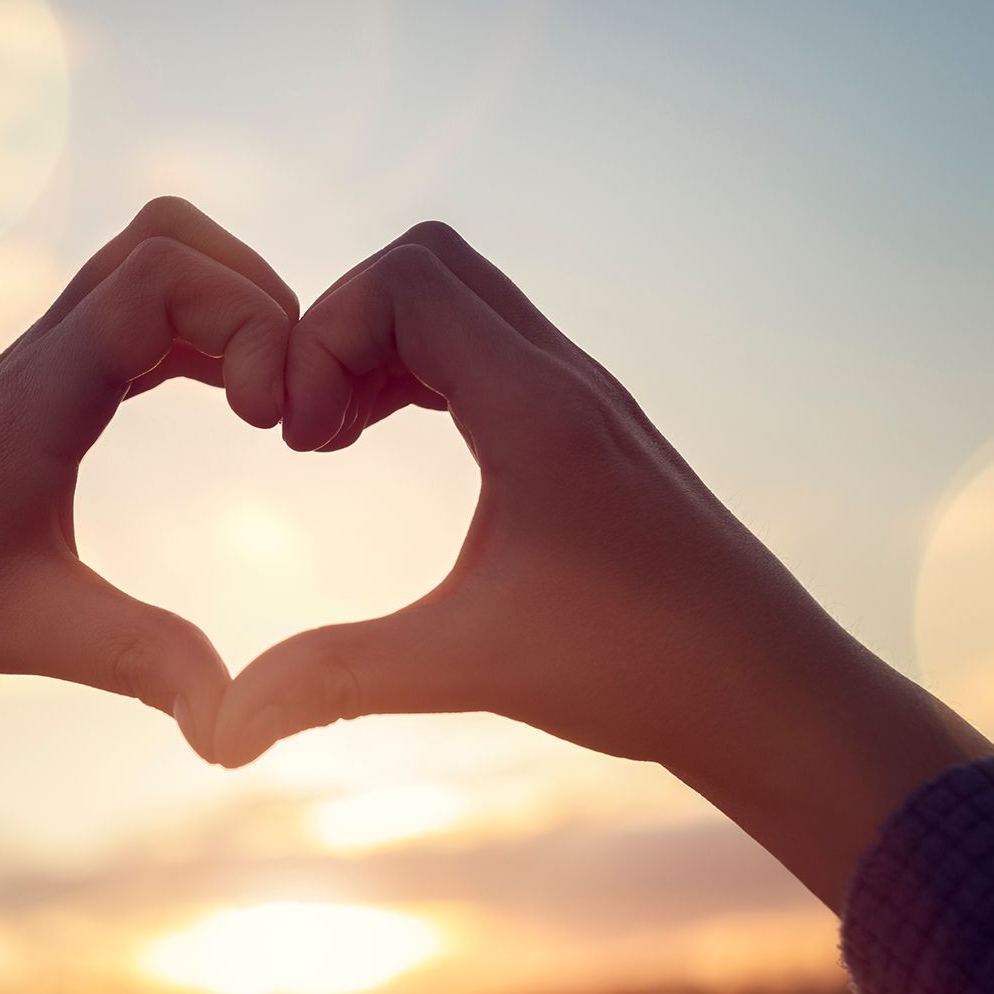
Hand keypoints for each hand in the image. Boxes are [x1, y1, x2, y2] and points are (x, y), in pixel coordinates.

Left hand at [0, 197, 296, 757]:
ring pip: (156, 260)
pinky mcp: (51, 378)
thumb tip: (234, 726)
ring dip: (235, 308)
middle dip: (257, 298)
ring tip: (274, 405)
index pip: (158, 277)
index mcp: (41, 393)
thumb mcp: (23, 630)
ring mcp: (48, 356)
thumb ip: (135, 661)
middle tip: (289, 403)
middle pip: (169, 239)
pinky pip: (145, 311)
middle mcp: (47, 351)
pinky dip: (207, 335)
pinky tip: (234, 405)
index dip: (243, 320)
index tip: (270, 421)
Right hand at [196, 222, 991, 906]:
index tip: (298, 440)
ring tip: (335, 440)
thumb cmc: (639, 670)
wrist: (773, 694)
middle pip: (432, 263)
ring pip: (465, 304)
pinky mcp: (594, 434)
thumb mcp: (468, 667)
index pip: (406, 276)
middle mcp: (566, 379)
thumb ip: (333, 678)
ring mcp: (587, 400)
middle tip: (311, 430)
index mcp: (535, 407)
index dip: (323, 332)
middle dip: (345, 325)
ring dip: (385, 348)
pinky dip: (426, 373)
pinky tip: (393, 448)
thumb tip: (219, 730)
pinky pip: (492, 351)